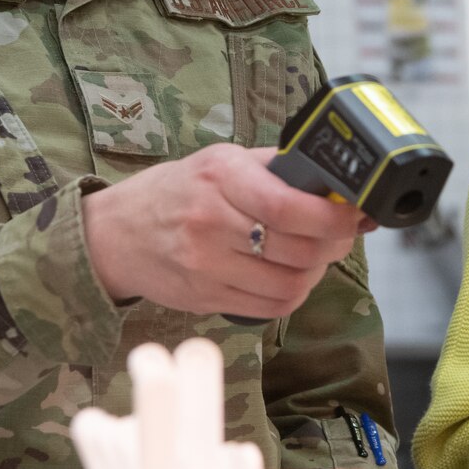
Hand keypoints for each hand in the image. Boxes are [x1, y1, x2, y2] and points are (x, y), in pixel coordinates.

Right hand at [81, 144, 364, 317]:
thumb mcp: (219, 161)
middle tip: (341, 234)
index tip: (353, 214)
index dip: (331, 217)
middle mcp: (211, 222)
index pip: (287, 206)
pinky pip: (270, 307)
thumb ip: (272, 168)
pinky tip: (290, 276)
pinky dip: (292, 294)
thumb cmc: (174, 192)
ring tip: (315, 255)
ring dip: (316, 272)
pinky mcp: (206, 298)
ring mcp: (207, 266)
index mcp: (219, 178)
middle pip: (296, 249)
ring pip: (289, 284)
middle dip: (333, 244)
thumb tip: (331, 182)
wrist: (115, 234)